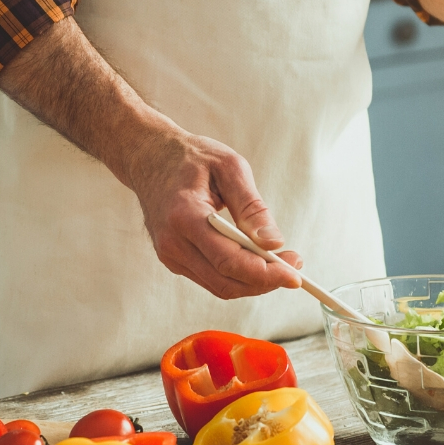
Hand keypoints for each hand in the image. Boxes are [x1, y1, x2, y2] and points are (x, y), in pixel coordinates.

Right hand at [0, 16, 302, 300]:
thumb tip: (274, 243)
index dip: (265, 273)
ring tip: (280, 264)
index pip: (228, 260)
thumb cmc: (191, 158)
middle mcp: (172, 243)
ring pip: (220, 286)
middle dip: (265, 282)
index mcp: (184, 216)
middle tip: (295, 270)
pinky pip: (211, 279)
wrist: (149, 158)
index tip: (294, 274)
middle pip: (225, 282)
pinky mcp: (173, 259)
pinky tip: (256, 262)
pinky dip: (238, 276)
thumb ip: (252, 207)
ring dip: (254, 283)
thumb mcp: (230, 167)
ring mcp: (170, 255)